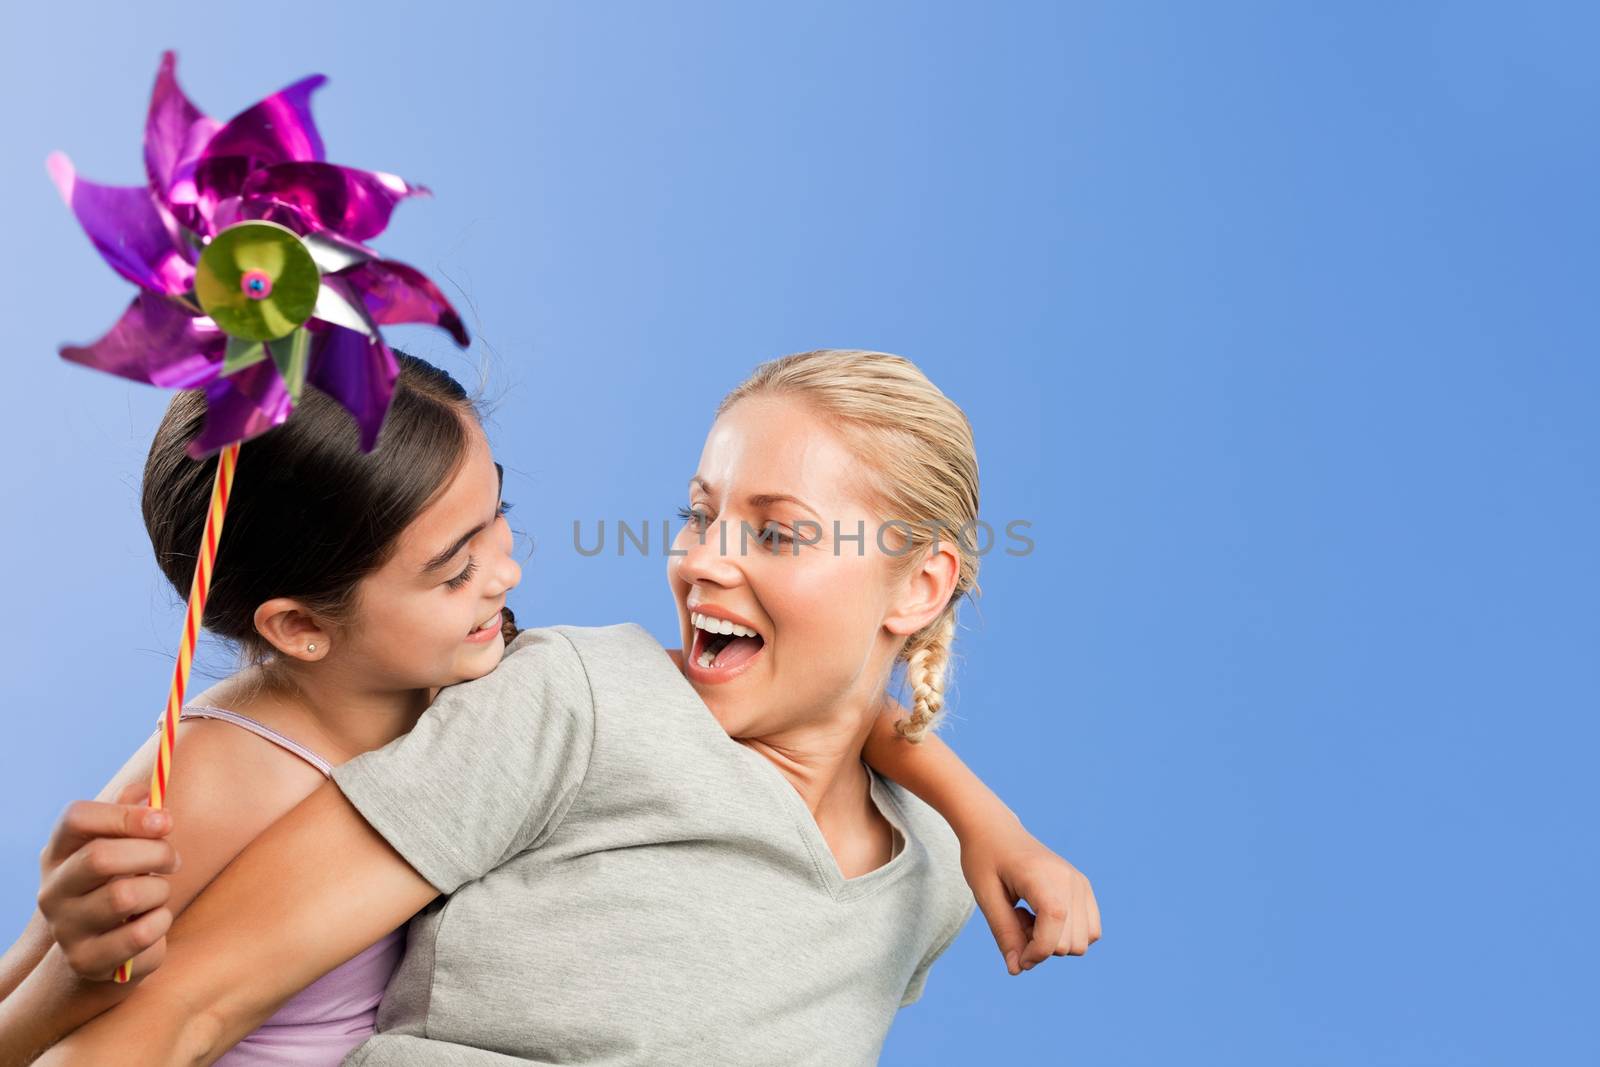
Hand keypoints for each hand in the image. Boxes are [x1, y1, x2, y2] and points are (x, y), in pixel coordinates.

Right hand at [36, 782, 180, 981]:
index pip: (76, 818)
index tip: (164, 821)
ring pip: (125, 896)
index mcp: (58, 854)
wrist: (102, 951)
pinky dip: (161, 922)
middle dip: (154, 853)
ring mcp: (65, 929)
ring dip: (160, 891)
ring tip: (159, 894)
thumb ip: (129, 814)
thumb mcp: (119, 846)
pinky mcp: (87, 962)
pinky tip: (156, 920)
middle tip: (173, 860)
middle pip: (101, 857)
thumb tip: (147, 790)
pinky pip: (141, 934)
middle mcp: (52, 891)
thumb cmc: (118, 884)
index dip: (125, 814)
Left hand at [961, 818, 1100, 973]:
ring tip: (1028, 916)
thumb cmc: (984, 859)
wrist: (995, 830)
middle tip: (1016, 920)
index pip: (1054, 934)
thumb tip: (1019, 969)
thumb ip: (1004, 933)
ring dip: (1054, 941)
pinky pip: (1090, 931)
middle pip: (1070, 944)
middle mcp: (1071, 880)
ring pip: (1083, 942)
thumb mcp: (985, 897)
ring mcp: (1081, 883)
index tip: (1015, 956)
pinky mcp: (1084, 888)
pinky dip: (1067, 934)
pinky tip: (1042, 916)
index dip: (1034, 955)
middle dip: (1041, 946)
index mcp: (1043, 878)